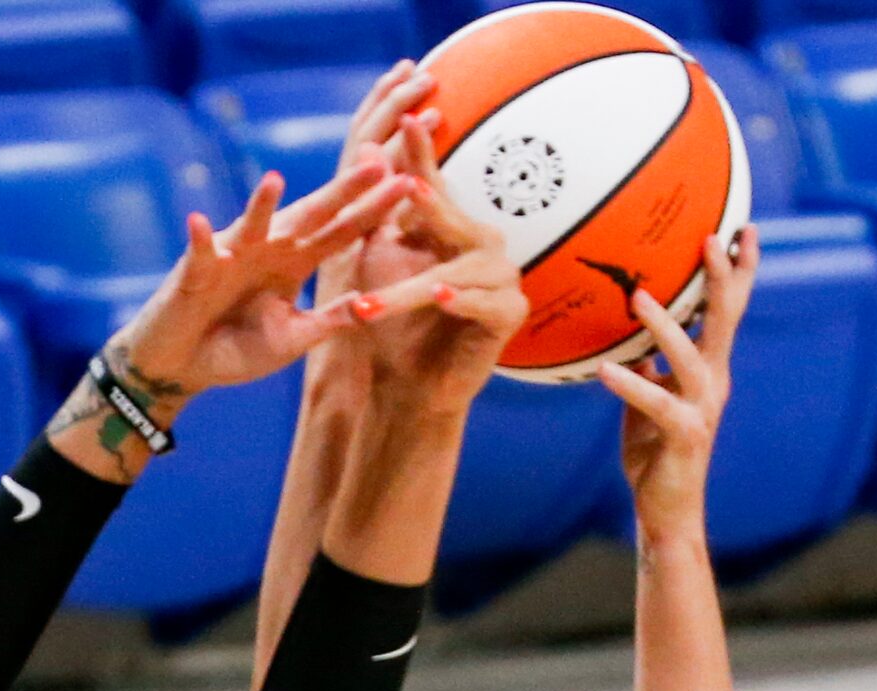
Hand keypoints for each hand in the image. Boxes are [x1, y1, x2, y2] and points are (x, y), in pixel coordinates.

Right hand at [113, 161, 415, 404]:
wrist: (183, 363)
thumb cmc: (236, 349)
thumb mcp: (293, 339)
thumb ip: (328, 321)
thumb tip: (369, 303)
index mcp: (296, 261)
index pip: (344, 231)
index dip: (376, 211)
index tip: (413, 185)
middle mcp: (269, 248)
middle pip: (312, 214)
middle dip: (343, 190)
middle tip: (379, 161)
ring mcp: (232, 255)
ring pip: (254, 223)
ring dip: (263, 204)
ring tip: (277, 182)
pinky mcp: (195, 271)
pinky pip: (198, 253)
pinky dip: (198, 240)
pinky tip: (199, 223)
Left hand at [312, 63, 527, 413]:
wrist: (406, 386)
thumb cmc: (390, 326)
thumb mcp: (377, 264)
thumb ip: (376, 213)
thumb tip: (366, 147)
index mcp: (452, 229)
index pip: (433, 187)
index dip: (422, 155)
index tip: (408, 118)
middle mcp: (483, 246)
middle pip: (454, 222)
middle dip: (430, 207)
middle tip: (408, 188)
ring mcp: (502, 279)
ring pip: (460, 269)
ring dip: (419, 280)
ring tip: (400, 274)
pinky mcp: (509, 315)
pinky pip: (485, 303)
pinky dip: (461, 300)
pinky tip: (441, 294)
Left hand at [598, 227, 758, 543]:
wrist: (666, 512)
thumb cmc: (656, 456)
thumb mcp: (648, 404)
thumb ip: (647, 370)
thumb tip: (631, 342)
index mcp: (708, 372)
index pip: (726, 313)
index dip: (738, 272)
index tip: (742, 229)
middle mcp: (713, 384)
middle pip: (724, 321)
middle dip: (722, 278)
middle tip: (714, 236)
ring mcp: (701, 409)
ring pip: (689, 357)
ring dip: (665, 325)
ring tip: (638, 298)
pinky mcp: (682, 435)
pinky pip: (655, 404)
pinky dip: (630, 385)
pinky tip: (606, 370)